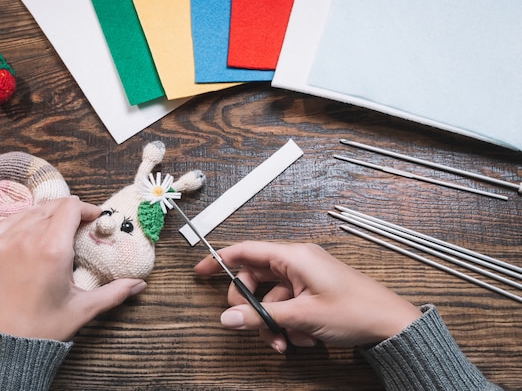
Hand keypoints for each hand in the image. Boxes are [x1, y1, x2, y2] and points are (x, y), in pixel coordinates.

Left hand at [0, 196, 145, 341]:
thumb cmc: (42, 330)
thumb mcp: (83, 309)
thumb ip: (114, 292)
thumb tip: (139, 284)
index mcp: (52, 249)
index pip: (70, 208)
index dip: (86, 209)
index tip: (94, 218)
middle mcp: (24, 239)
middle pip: (50, 207)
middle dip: (67, 213)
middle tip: (77, 225)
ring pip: (26, 213)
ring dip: (43, 216)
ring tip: (53, 229)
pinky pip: (2, 225)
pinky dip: (18, 224)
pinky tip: (27, 235)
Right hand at [194, 241, 420, 352]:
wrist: (391, 324)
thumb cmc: (357, 310)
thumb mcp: (303, 316)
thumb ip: (262, 317)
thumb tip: (229, 318)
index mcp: (294, 257)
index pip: (246, 251)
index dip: (220, 260)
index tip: (201, 271)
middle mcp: (297, 263)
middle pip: (255, 278)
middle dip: (251, 306)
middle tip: (250, 324)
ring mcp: (305, 278)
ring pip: (271, 298)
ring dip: (271, 322)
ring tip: (283, 342)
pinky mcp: (312, 293)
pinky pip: (287, 306)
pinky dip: (287, 324)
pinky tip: (301, 339)